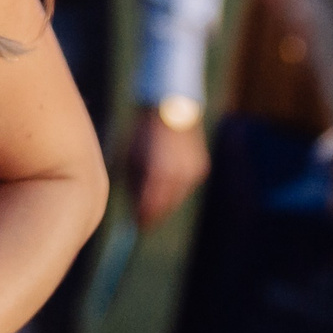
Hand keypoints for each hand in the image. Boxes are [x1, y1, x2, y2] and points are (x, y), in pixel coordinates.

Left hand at [122, 108, 210, 228]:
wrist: (170, 107)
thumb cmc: (143, 132)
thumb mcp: (131, 157)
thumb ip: (134, 185)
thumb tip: (135, 209)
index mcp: (158, 173)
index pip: (150, 208)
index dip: (143, 219)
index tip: (136, 225)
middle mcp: (178, 175)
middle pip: (166, 207)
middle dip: (154, 213)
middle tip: (142, 217)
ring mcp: (192, 173)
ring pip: (177, 198)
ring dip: (165, 199)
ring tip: (152, 189)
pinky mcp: (200, 168)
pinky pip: (185, 186)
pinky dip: (176, 186)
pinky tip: (167, 174)